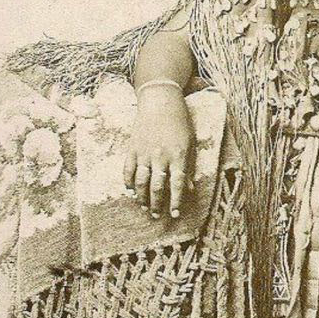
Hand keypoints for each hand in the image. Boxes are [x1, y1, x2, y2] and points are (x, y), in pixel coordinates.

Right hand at [123, 86, 194, 217]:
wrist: (160, 101)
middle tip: (156, 215)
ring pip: (141, 181)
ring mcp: (144, 153)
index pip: (177, 185)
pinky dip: (128, 182)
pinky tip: (130, 191)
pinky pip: (128, 169)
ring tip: (143, 207)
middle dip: (157, 204)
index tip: (174, 215)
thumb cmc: (180, 122)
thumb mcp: (190, 144)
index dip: (175, 202)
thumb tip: (190, 189)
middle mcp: (160, 157)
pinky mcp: (132, 148)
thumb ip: (189, 167)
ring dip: (141, 197)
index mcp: (178, 156)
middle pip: (157, 187)